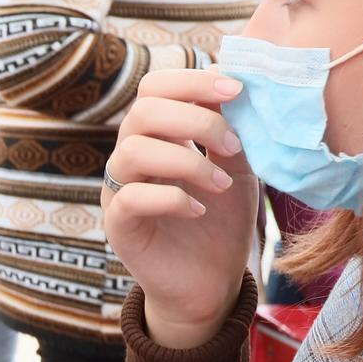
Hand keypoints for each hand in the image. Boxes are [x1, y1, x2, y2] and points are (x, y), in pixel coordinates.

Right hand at [101, 69, 258, 350]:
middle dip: (194, 119)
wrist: (212, 281)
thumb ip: (234, 128)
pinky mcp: (119, 226)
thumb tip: (243, 85)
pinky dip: (172, 198)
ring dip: (186, 161)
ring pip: (133, 151)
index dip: (192, 80)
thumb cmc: (222, 220)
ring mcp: (120, 190)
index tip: (237, 90)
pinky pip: (132, 198)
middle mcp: (132, 156)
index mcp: (158, 134)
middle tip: (233, 144)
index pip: (156, 87)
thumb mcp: (236, 167)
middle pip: (143, 111)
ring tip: (221, 184)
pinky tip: (201, 210)